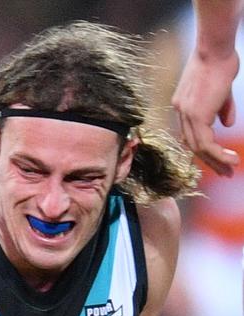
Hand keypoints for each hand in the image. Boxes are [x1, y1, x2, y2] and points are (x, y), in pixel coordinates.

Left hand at [172, 48, 239, 175]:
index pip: (189, 133)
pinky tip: (230, 160)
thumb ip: (222, 108)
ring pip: (199, 148)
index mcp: (183, 104)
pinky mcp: (196, 116)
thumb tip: (227, 124)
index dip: (202, 148)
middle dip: (210, 160)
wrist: (215, 47)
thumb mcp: (222, 89)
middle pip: (192, 144)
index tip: (216, 158)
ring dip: (216, 161)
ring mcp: (186, 114)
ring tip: (230, 170)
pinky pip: (206, 144)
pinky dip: (218, 155)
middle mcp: (180, 111)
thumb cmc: (221, 60)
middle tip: (225, 172)